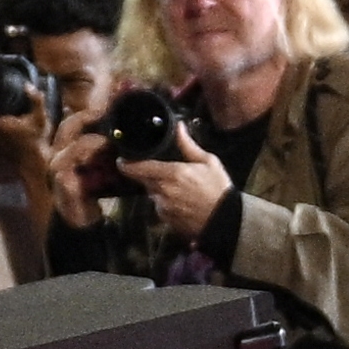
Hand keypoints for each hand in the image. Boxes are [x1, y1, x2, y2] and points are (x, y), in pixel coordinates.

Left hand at [109, 140, 233, 242]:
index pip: (139, 168)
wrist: (225, 221)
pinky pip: (160, 208)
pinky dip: (166, 203)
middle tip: (163, 171)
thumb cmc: (218, 189)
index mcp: (172, 174)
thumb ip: (188, 145)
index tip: (122, 160)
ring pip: (153, 194)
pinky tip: (182, 201)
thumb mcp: (208, 162)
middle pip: (144, 180)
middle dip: (148, 175)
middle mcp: (163, 191)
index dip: (126, 164)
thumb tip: (179, 127)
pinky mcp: (167, 221)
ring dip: (159, 189)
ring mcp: (164, 208)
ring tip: (179, 188)